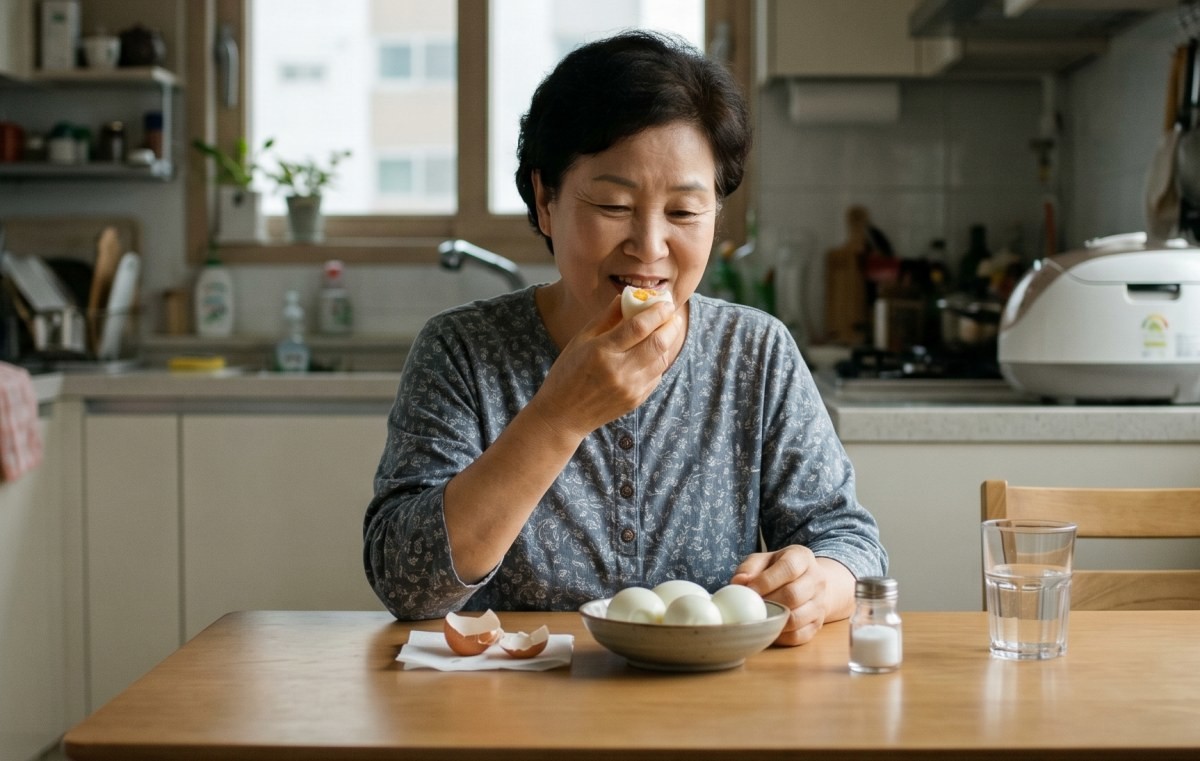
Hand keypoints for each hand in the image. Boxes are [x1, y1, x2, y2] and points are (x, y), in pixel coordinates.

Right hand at [529, 294, 683, 439]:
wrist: (563, 415)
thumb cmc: (567, 373)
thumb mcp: (580, 340)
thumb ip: (606, 318)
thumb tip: (627, 297)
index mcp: (601, 351)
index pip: (639, 326)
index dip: (657, 311)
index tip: (665, 302)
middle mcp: (619, 371)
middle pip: (658, 343)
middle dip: (671, 325)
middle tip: (672, 314)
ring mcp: (630, 388)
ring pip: (662, 359)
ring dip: (668, 341)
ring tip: (666, 329)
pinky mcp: (636, 400)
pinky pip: (657, 375)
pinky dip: (659, 360)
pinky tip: (654, 351)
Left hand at [730, 546, 854, 645]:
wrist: (811, 583)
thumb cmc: (779, 570)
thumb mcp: (764, 560)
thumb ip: (749, 568)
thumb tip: (737, 583)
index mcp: (802, 558)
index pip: (788, 568)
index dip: (766, 581)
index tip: (750, 590)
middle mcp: (816, 579)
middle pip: (794, 595)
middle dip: (769, 602)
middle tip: (752, 606)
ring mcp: (820, 603)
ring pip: (797, 618)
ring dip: (773, 620)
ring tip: (760, 617)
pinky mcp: (818, 624)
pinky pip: (798, 636)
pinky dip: (780, 636)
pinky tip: (770, 628)